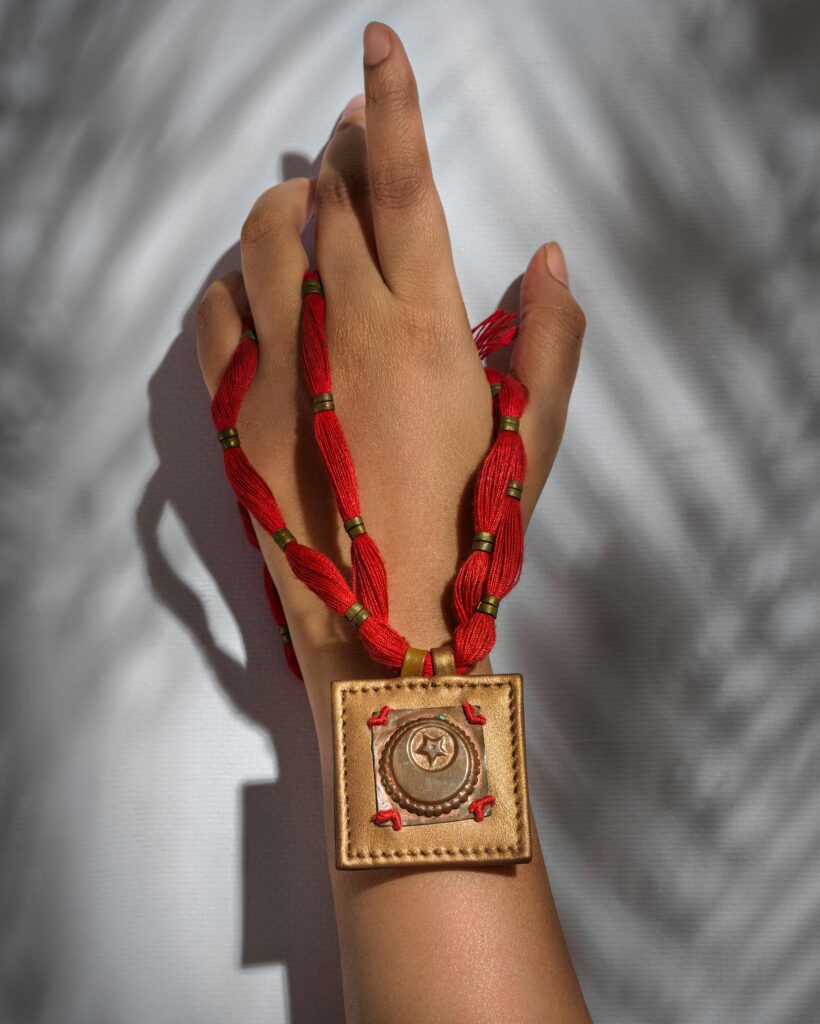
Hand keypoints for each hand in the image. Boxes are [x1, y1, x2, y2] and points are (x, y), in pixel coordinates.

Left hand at [195, 22, 585, 689]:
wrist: (381, 615)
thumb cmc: (469, 527)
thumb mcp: (533, 437)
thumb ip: (552, 339)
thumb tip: (551, 259)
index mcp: (425, 325)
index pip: (406, 187)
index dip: (395, 107)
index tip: (379, 45)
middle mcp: (345, 325)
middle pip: (334, 197)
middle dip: (348, 148)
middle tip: (359, 135)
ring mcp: (280, 362)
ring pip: (263, 235)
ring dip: (290, 204)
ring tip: (313, 210)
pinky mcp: (235, 403)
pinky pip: (216, 306)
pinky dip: (236, 277)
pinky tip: (261, 288)